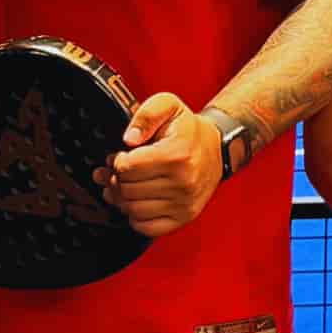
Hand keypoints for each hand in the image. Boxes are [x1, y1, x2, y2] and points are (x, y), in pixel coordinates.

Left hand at [105, 92, 225, 233]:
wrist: (216, 148)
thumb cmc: (188, 129)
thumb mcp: (168, 106)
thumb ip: (146, 114)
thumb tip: (129, 139)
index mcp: (177, 154)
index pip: (126, 167)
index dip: (116, 161)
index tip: (122, 156)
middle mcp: (183, 182)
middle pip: (126, 189)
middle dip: (115, 179)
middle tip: (119, 171)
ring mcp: (185, 203)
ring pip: (132, 209)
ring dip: (121, 198)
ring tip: (124, 185)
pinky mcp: (184, 217)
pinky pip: (146, 227)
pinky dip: (135, 217)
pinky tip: (137, 201)